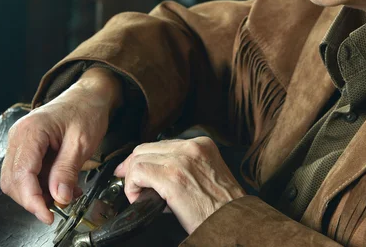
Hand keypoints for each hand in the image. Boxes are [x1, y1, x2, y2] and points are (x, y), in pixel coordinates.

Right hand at [0, 68, 122, 224]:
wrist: (89, 95)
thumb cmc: (86, 110)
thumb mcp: (82, 142)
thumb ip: (67, 170)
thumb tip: (59, 197)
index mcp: (31, 131)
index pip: (22, 175)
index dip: (33, 200)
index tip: (48, 215)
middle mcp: (19, 136)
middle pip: (14, 181)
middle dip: (34, 199)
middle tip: (59, 207)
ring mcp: (20, 141)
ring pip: (17, 180)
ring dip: (38, 193)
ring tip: (64, 193)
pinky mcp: (26, 147)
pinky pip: (26, 173)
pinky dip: (40, 185)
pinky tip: (60, 184)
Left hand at [113, 137, 245, 234]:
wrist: (234, 222)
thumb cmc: (222, 207)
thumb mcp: (207, 175)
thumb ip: (184, 167)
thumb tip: (155, 175)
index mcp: (202, 144)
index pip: (162, 144)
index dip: (144, 158)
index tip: (135, 170)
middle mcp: (191, 147)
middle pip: (147, 148)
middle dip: (133, 166)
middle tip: (131, 183)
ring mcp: (181, 159)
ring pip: (139, 158)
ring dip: (133, 179)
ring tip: (140, 196)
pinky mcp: (172, 176)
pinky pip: (138, 172)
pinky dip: (132, 187)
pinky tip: (140, 199)